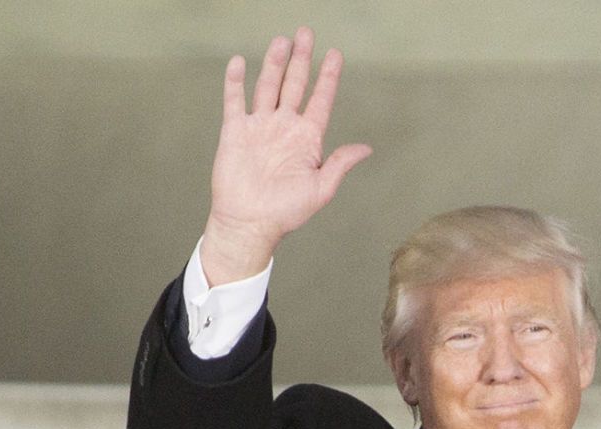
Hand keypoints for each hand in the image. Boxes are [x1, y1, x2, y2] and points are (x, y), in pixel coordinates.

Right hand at [199, 27, 371, 281]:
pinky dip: (235, 81)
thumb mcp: (320, 189)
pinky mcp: (235, 132)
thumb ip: (340, 164)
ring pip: (267, 86)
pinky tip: (239, 62)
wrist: (249, 223)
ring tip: (282, 40)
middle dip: (301, 59)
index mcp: (306, 139)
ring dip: (274, 63)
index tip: (335, 54)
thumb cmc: (285, 212)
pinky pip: (235, 101)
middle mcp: (284, 127)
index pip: (320, 100)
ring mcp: (259, 127)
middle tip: (306, 33)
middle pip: (294, 84)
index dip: (328, 77)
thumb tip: (366, 148)